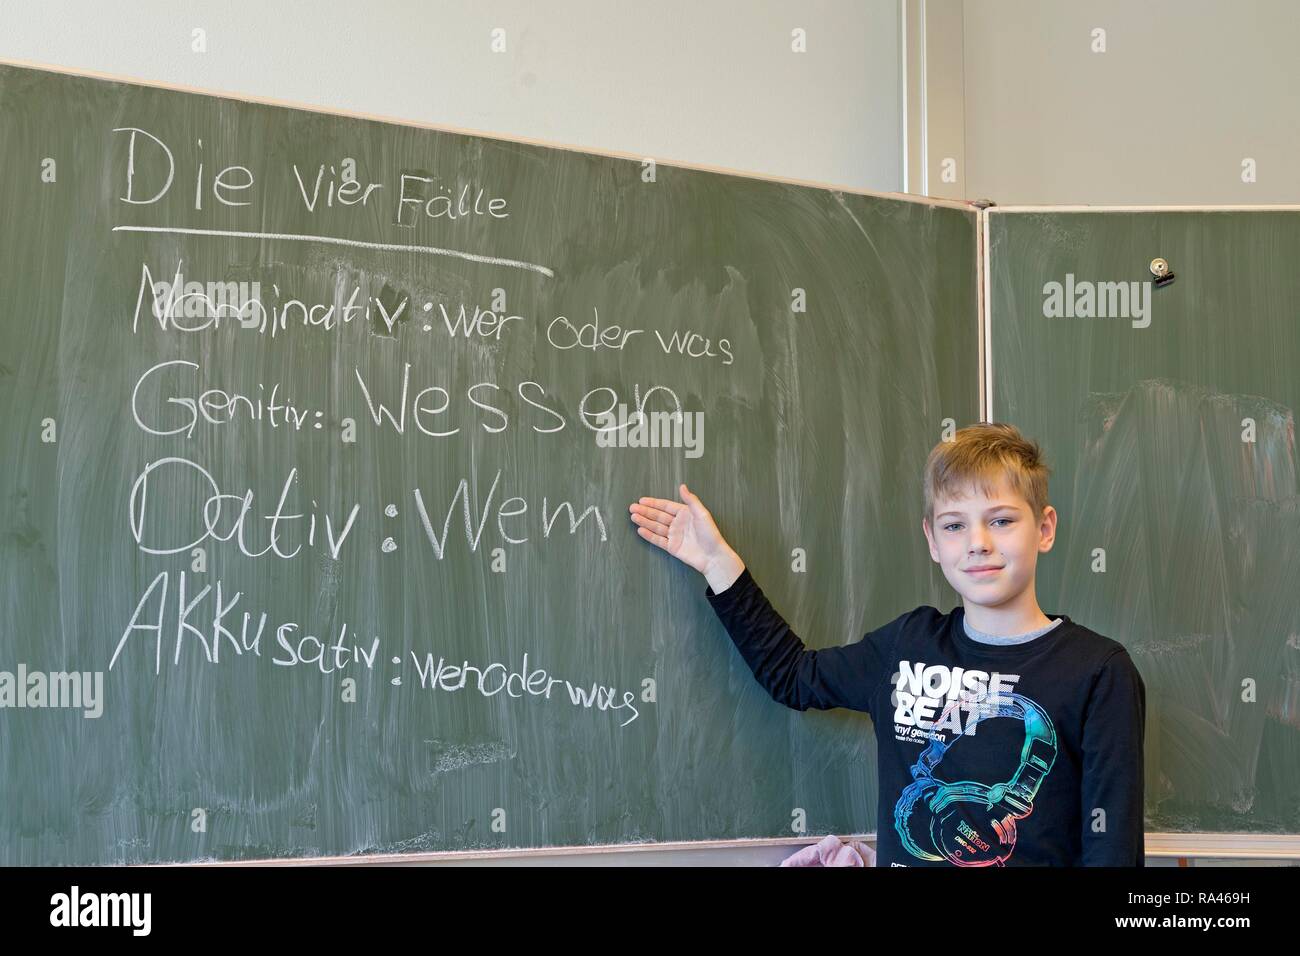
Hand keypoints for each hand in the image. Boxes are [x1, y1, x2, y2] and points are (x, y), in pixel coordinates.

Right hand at [629, 483, 743, 589]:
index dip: (653, 503)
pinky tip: (640, 530)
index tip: (642, 500)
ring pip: (656, 527)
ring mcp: (674, 535)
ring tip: (633, 517)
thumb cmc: (710, 534)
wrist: (713, 556)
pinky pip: (658, 540)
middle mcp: (678, 523)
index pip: (666, 506)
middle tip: (632, 507)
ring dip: (644, 522)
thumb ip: (691, 500)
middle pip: (658, 516)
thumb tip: (682, 486)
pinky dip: (649, 535)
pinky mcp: (672, 547)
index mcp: (685, 514)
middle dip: (645, 511)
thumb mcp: (702, 514)